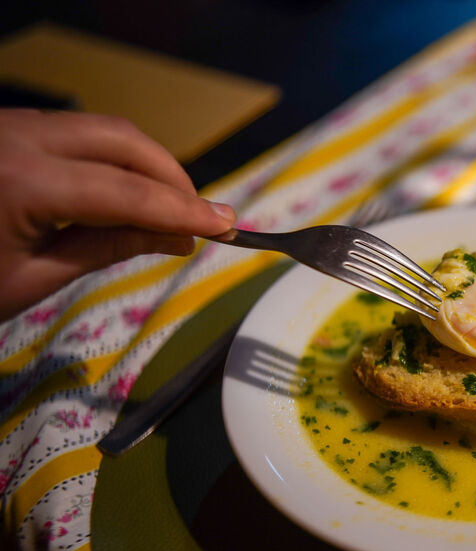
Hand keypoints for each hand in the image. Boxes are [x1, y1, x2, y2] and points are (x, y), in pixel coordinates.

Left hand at [0, 109, 235, 320]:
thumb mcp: (35, 277)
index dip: (184, 210)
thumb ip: (110, 246)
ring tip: (170, 209)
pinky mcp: (7, 127)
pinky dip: (114, 158)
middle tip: (201, 219)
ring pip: (103, 130)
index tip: (229, 226)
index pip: (127, 192)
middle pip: (123, 141)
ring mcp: (10, 125)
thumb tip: (179, 238)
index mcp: (22, 181)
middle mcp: (17, 137)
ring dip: (146, 165)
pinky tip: (128, 191)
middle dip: (171, 177)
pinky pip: (76, 132)